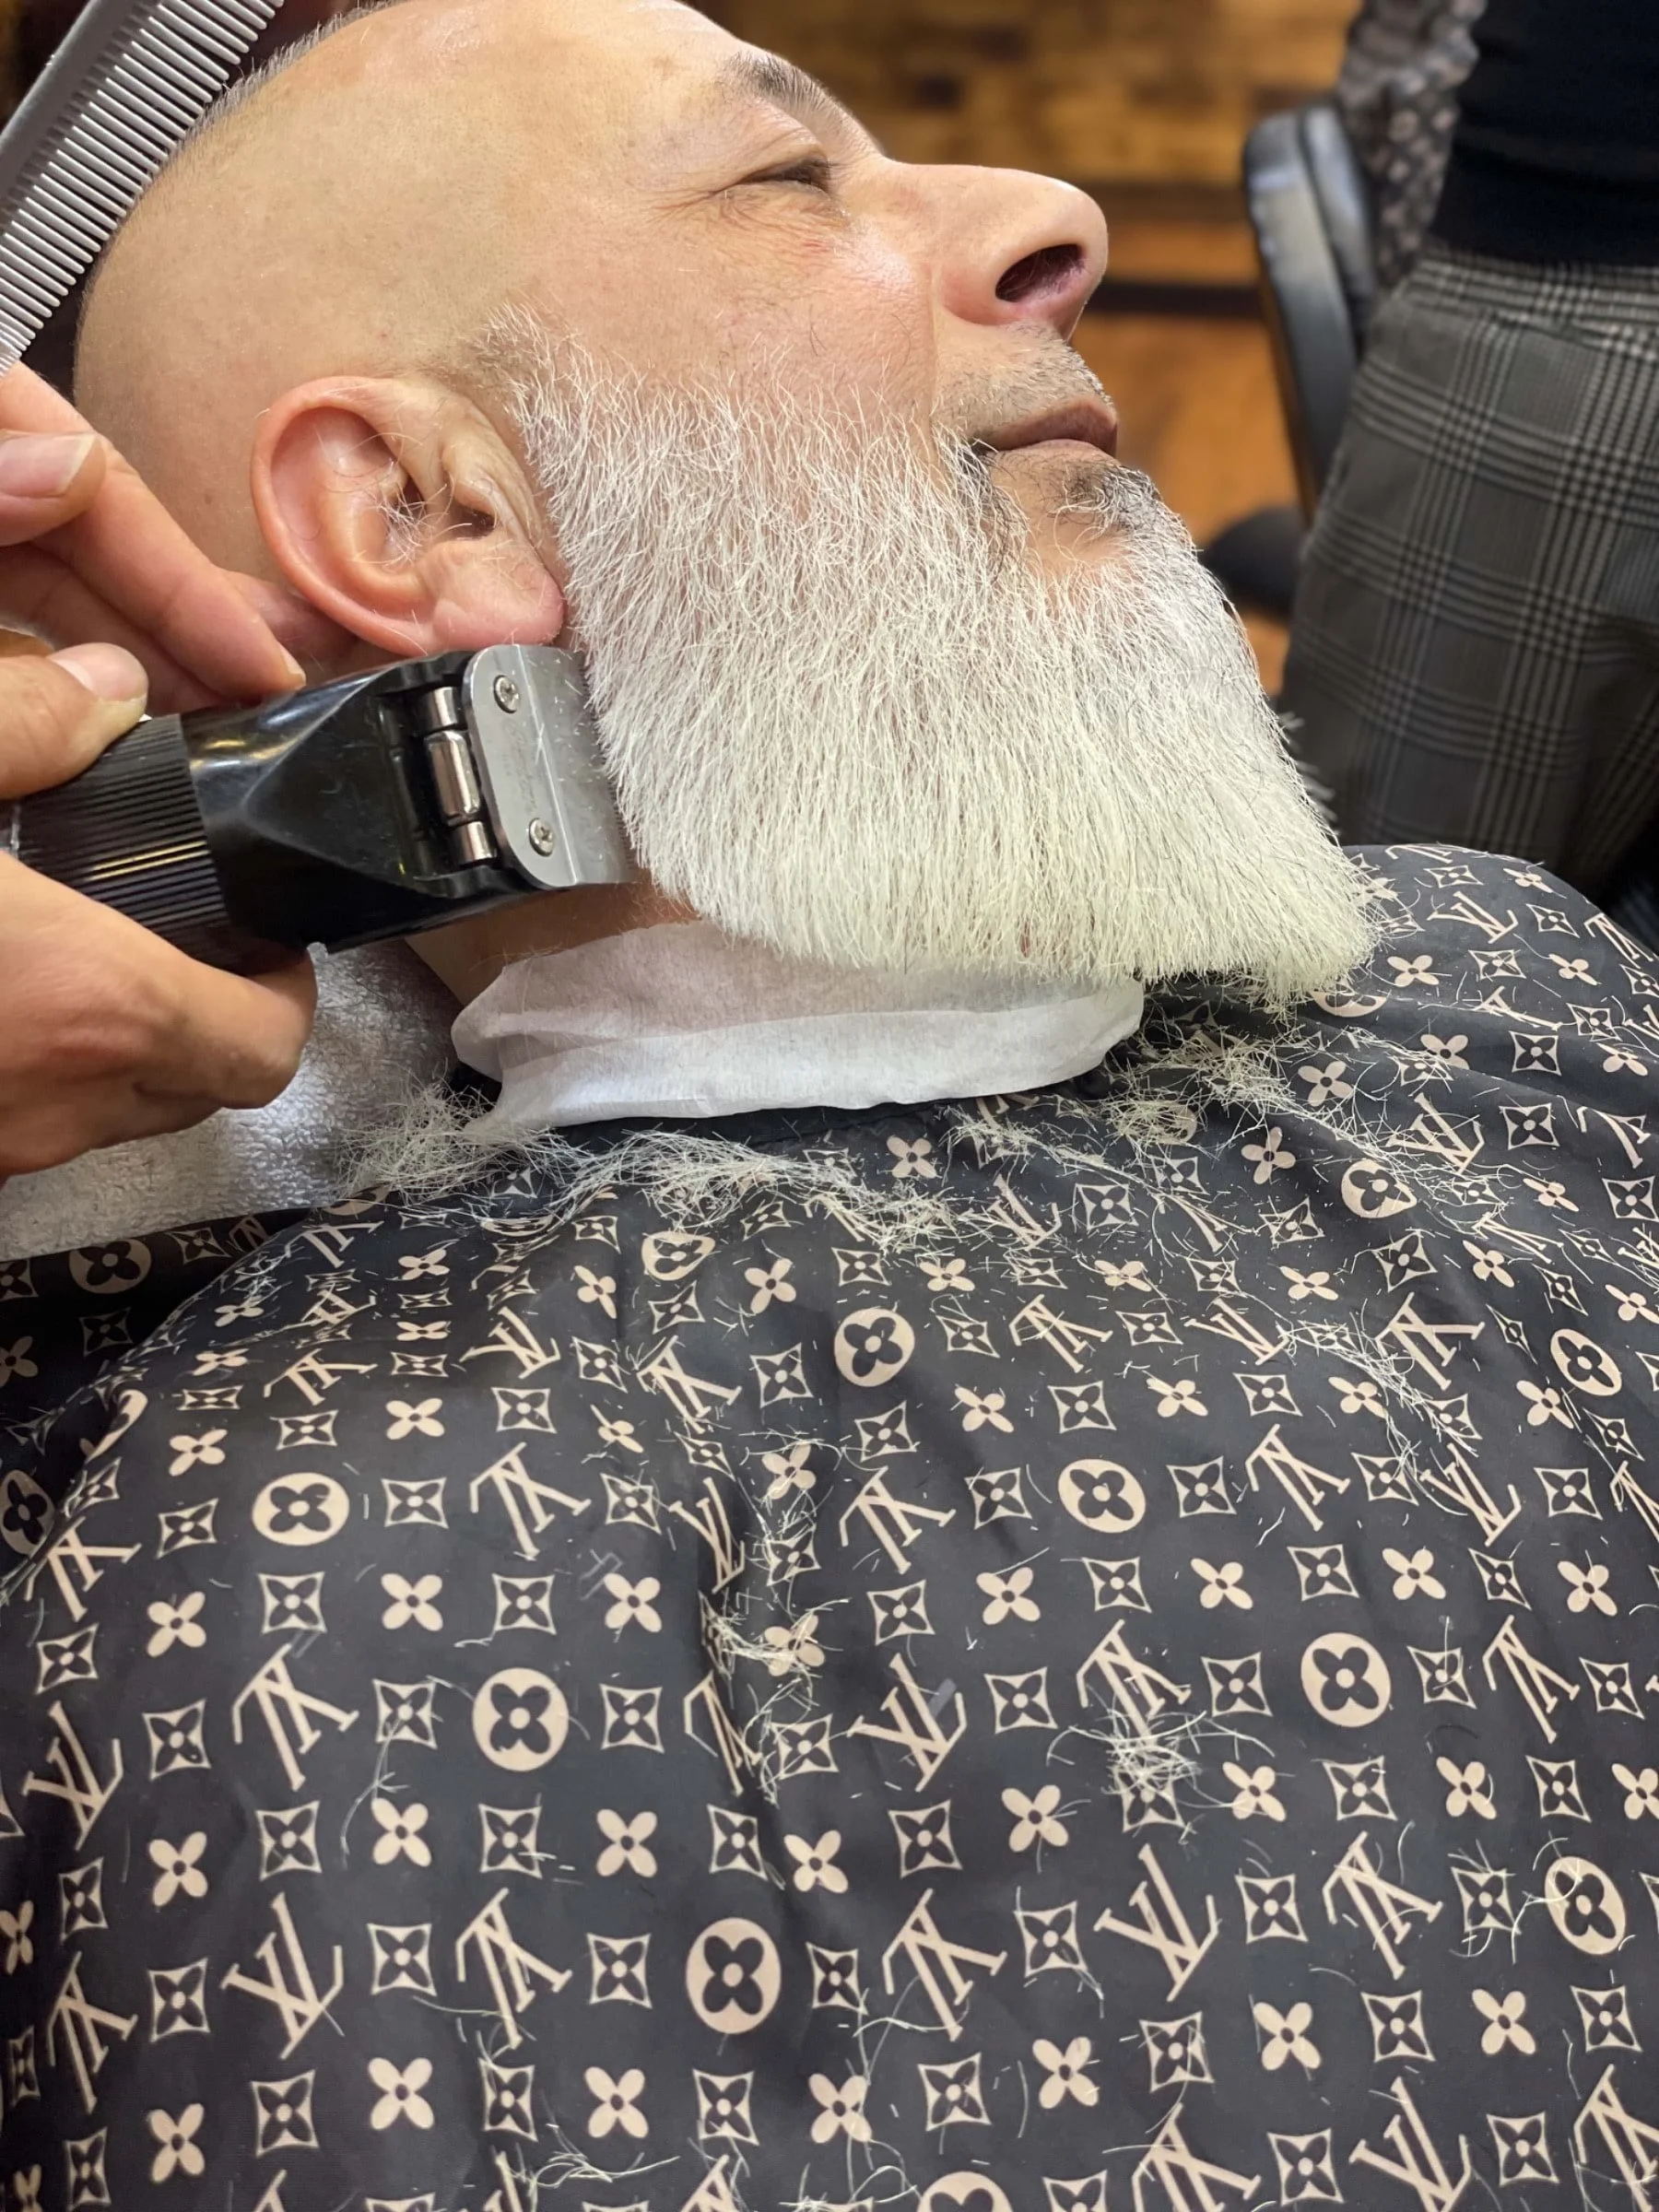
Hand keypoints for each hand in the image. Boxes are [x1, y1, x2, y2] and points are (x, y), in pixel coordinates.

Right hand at [0, 369, 327, 1176]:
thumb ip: (14, 724)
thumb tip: (102, 690)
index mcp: (86, 1005)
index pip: (267, 1044)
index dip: (284, 991)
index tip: (259, 929)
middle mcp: (53, 1108)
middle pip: (203, 1090)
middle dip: (212, 1013)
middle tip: (176, 926)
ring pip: (112, 1119)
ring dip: (119, 1045)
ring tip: (68, 943)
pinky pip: (20, 1129)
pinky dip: (29, 1071)